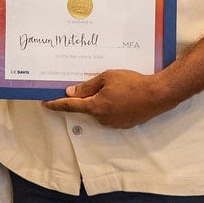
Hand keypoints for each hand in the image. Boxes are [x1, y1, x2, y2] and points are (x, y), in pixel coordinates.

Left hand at [43, 68, 174, 128]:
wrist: (158, 94)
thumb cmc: (133, 83)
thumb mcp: (107, 77)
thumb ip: (87, 86)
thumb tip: (71, 92)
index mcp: (96, 106)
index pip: (70, 106)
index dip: (56, 104)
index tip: (45, 103)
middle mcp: (102, 118)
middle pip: (88, 108)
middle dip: (89, 97)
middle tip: (98, 85)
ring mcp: (114, 123)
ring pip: (101, 111)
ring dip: (103, 101)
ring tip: (118, 89)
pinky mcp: (125, 124)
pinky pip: (112, 114)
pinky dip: (114, 106)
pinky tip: (124, 96)